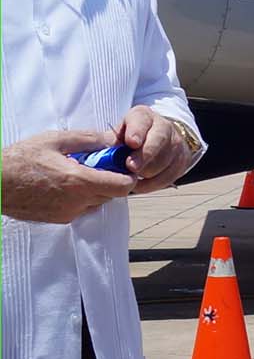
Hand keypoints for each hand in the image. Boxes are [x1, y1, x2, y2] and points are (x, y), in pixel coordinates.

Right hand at [1, 128, 135, 221]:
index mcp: (79, 181)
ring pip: (97, 202)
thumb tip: (110, 139)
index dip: (128, 176)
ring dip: (96, 189)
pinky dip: (82, 198)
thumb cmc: (20, 159)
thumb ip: (87, 140)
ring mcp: (68, 213)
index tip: (123, 166)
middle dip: (111, 180)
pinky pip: (82, 209)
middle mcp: (77, 202)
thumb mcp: (54, 140)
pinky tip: (65, 184)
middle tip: (98, 165)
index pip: (123, 187)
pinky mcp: (59, 219)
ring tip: (78, 172)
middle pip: (112, 194)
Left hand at [119, 105, 195, 193]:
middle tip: (131, 167)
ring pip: (164, 161)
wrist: (155, 141)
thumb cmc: (129, 139)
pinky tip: (140, 185)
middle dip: (144, 155)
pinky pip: (169, 176)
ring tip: (132, 176)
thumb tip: (104, 158)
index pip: (141, 120)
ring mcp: (176, 143)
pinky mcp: (182, 160)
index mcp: (143, 116)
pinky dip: (152, 184)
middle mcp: (163, 126)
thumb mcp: (118, 135)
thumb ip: (111, 143)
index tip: (132, 143)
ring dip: (146, 172)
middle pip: (158, 140)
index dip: (137, 131)